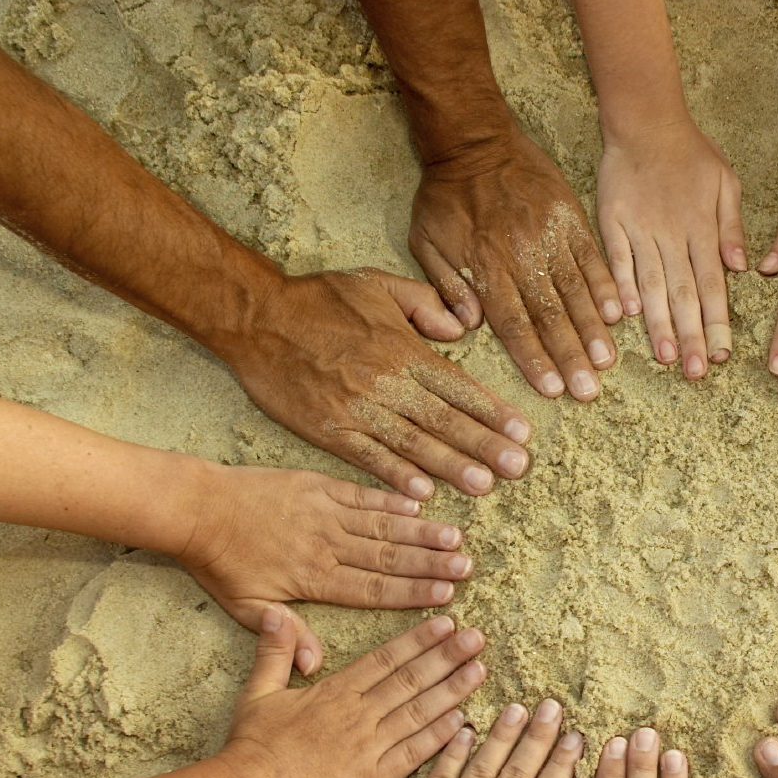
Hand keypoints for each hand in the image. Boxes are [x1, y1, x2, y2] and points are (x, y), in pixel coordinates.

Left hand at [179, 465, 473, 672]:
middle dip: (430, 564)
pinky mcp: (317, 486)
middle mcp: (326, 545)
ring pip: (381, 526)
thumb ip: (285, 635)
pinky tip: (419, 505)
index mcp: (313, 579)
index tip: (446, 597)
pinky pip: (362, 494)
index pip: (372, 590)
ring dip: (420, 533)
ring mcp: (324, 513)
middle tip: (466, 568)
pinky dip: (391, 500)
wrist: (196, 508)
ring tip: (455, 538)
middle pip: (387, 558)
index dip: (411, 594)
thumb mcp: (245, 608)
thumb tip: (316, 666)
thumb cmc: (219, 564)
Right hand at [219, 610, 485, 777]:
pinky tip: (462, 722)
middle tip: (478, 638)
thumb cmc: (251, 747)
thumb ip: (275, 651)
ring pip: (418, 712)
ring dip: (452, 690)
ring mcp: (368, 747)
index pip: (385, 659)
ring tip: (480, 670)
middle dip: (447, 656)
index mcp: (335, 691)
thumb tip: (275, 612)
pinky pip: (413, 754)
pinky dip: (438, 737)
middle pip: (410, 679)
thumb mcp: (258, 692)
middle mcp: (358, 714)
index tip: (446, 623)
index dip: (418, 640)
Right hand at [224, 269, 531, 500]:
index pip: (458, 385)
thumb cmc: (319, 299)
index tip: (522, 433)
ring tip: (483, 485)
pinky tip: (421, 493)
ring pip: (412, 441)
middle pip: (444, 418)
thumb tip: (461, 328)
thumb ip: (425, 303)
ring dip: (450, 465)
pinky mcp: (327, 428)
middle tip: (518, 467)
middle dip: (484, 444)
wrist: (254, 316)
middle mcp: (385, 381)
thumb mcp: (378, 284)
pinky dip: (395, 475)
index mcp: (403, 349)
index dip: (492, 411)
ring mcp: (356, 408)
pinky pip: (367, 456)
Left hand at [356, 698, 582, 777]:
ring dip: (504, 735)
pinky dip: (454, 750)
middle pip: (520, 774)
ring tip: (519, 708)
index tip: (576, 739)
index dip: (562, 766)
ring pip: (484, 767)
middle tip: (553, 708)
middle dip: (539, 738)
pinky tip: (466, 728)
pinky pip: (442, 775)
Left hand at [411, 128, 620, 401]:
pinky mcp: (570, 218)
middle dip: (570, 356)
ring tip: (607, 362)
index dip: (534, 358)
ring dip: (592, 330)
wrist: (473, 138)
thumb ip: (445, 287)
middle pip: (549, 315)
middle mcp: (522, 256)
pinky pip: (592, 257)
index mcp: (486, 267)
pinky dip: (606, 286)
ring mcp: (549, 236)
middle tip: (589, 391)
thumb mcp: (425, 241)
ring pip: (574, 291)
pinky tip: (618, 314)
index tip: (552, 389)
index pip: (513, 323)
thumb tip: (467, 327)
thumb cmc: (445, 196)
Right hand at [597, 119, 744, 379]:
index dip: (717, 320)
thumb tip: (741, 268)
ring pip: (651, 284)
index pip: (713, 283)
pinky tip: (625, 316)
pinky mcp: (612, 223)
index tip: (722, 354)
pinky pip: (617, 260)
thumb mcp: (725, 182)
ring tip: (664, 356)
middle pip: (684, 292)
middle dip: (691, 335)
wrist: (645, 121)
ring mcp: (640, 230)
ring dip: (658, 322)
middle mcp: (672, 234)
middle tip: (695, 371)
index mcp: (702, 228)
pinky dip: (621, 287)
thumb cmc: (690, 153)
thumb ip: (732, 226)